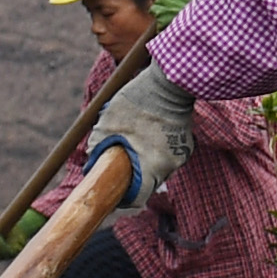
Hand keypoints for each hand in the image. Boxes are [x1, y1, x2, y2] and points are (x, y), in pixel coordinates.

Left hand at [90, 61, 197, 199]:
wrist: (171, 79)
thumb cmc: (138, 100)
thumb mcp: (108, 121)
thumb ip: (97, 145)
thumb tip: (90, 164)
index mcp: (152, 165)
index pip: (137, 197)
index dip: (123, 198)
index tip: (113, 192)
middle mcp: (170, 165)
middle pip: (148, 184)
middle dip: (133, 177)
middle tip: (119, 164)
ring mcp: (181, 154)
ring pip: (158, 169)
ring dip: (146, 162)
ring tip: (134, 141)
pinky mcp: (187, 144)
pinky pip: (168, 155)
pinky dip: (158, 149)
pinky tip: (150, 132)